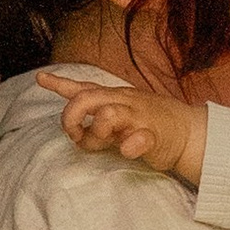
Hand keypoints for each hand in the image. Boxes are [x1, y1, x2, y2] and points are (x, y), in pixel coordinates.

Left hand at [39, 72, 207, 187]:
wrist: (188, 132)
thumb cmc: (149, 124)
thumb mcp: (119, 116)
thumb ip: (95, 119)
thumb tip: (72, 127)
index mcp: (114, 97)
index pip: (84, 87)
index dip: (61, 84)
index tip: (41, 79)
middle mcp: (124, 103)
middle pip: (89, 98)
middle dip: (72, 115)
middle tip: (73, 134)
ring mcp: (139, 118)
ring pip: (108, 115)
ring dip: (97, 130)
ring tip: (101, 144)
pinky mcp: (154, 136)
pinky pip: (140, 138)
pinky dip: (130, 145)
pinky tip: (125, 150)